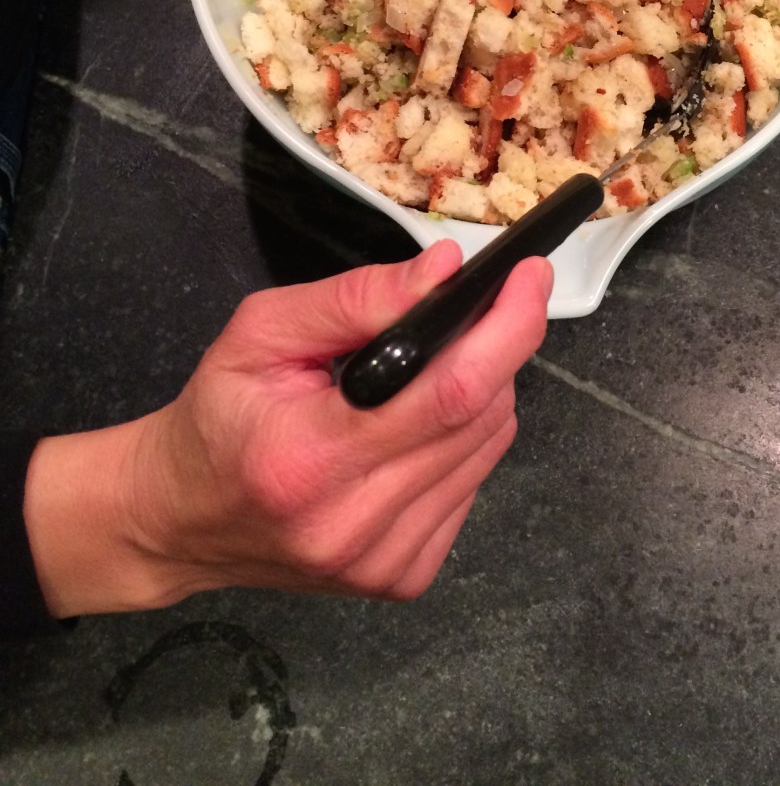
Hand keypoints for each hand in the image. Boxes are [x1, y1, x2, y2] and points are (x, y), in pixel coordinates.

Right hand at [24, 242, 552, 615]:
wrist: (180, 518)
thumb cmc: (218, 414)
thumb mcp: (262, 331)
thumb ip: (356, 299)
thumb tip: (445, 270)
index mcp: (314, 459)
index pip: (450, 392)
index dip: (506, 329)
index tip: (530, 275)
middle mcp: (356, 523)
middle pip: (480, 417)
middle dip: (498, 346)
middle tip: (483, 305)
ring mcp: (384, 561)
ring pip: (488, 448)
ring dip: (483, 390)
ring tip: (435, 365)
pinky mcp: (402, 578)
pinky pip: (472, 484)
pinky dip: (464, 438)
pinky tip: (420, 422)